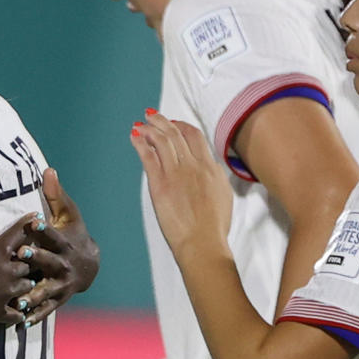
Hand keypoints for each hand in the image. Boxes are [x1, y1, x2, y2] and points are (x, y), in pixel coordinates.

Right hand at [0, 189, 35, 335]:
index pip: (18, 233)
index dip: (27, 223)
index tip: (37, 216)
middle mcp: (7, 273)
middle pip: (26, 263)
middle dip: (31, 256)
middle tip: (36, 251)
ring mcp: (4, 295)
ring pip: (25, 287)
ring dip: (28, 282)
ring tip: (31, 279)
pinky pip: (14, 313)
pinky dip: (19, 311)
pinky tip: (21, 312)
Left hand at [17, 167, 100, 323]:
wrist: (90, 265)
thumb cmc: (72, 233)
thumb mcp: (67, 214)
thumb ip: (55, 195)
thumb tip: (47, 169)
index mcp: (64, 243)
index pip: (54, 234)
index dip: (44, 228)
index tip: (32, 221)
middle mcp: (64, 265)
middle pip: (50, 262)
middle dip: (36, 259)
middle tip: (20, 255)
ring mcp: (62, 285)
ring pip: (47, 289)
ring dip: (34, 294)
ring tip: (20, 300)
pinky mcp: (57, 299)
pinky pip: (46, 309)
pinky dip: (35, 315)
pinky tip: (21, 322)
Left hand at [132, 111, 232, 258]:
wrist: (203, 243)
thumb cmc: (214, 227)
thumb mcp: (223, 196)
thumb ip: (215, 177)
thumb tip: (210, 167)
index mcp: (210, 168)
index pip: (195, 136)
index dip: (182, 126)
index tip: (174, 124)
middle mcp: (194, 166)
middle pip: (176, 134)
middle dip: (162, 121)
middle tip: (152, 115)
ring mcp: (176, 173)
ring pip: (161, 140)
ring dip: (149, 128)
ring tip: (141, 122)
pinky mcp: (160, 184)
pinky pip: (148, 156)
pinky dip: (140, 142)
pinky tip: (134, 136)